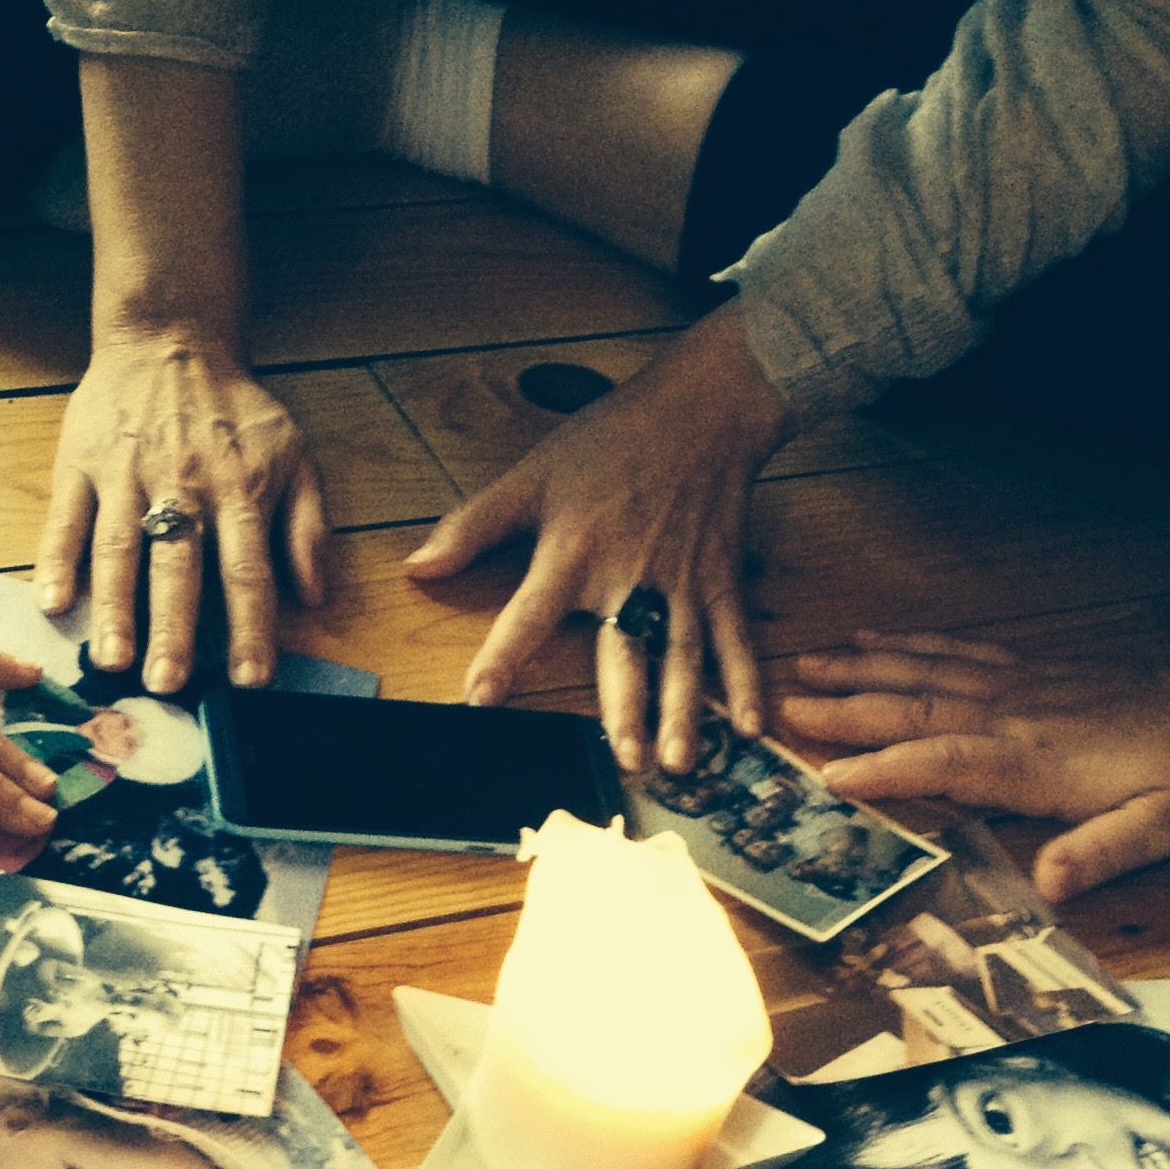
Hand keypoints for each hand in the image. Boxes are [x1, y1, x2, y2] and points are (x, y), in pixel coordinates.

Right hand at [39, 334, 328, 696]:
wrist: (170, 338)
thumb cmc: (236, 411)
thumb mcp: (294, 454)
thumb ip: (308, 526)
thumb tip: (316, 597)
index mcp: (238, 490)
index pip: (246, 571)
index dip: (249, 628)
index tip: (249, 679)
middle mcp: (182, 486)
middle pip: (177, 567)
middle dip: (172, 629)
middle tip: (166, 685)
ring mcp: (126, 475)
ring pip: (118, 549)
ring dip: (114, 608)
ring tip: (111, 659)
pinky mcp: (81, 463)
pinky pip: (65, 518)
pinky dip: (55, 560)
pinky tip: (52, 604)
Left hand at [404, 304, 790, 777]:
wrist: (705, 405)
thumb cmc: (613, 439)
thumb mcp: (532, 473)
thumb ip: (474, 525)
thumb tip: (417, 566)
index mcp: (575, 553)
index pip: (530, 613)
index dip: (503, 655)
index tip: (481, 699)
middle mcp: (630, 577)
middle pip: (626, 651)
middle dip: (627, 708)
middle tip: (624, 759)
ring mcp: (683, 584)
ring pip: (683, 658)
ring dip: (683, 712)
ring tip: (677, 763)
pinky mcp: (721, 583)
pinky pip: (736, 639)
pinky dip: (747, 682)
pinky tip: (752, 727)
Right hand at [777, 635, 1169, 903]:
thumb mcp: (1164, 829)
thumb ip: (1103, 853)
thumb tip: (1050, 888)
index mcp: (1034, 761)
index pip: (944, 760)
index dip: (885, 769)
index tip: (827, 777)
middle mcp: (1014, 714)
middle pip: (914, 706)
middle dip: (844, 707)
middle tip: (778, 706)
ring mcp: (1016, 685)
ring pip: (923, 671)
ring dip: (858, 668)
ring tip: (800, 664)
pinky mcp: (1024, 670)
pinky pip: (952, 652)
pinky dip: (904, 644)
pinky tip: (869, 640)